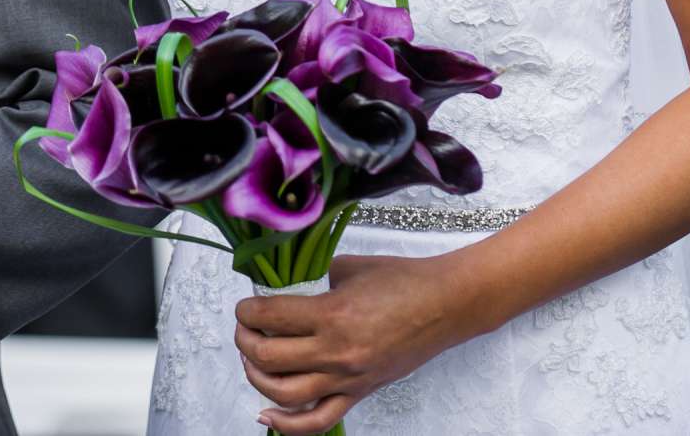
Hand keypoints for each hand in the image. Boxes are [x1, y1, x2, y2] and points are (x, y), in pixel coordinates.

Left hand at [233, 253, 477, 434]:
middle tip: (245, 328)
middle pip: (269, 358)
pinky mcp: (360, 393)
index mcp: (332, 314)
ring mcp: (348, 378)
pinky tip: (266, 414)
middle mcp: (336, 352)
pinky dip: (287, 425)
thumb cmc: (403, 281)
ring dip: (257, 378)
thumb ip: (314, 279)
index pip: (270, 317)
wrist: (445, 305)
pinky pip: (319, 420)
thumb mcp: (349, 269)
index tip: (245, 305)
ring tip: (252, 361)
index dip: (247, 311)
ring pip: (285, 394)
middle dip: (245, 341)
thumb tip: (284, 287)